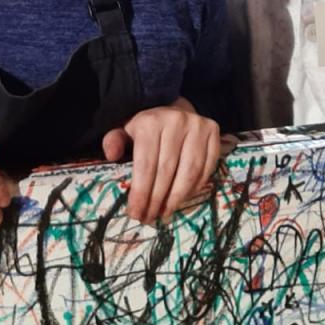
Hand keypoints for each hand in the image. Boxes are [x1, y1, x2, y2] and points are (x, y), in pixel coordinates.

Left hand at [102, 98, 220, 223]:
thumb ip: (114, 140)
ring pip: (189, 172)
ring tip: (165, 212)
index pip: (146, 165)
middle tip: (149, 217)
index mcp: (150, 122)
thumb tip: (111, 155)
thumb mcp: (125, 129)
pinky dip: (195, 188)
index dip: (141, 193)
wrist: (174, 106)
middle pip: (167, 172)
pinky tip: (182, 199)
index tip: (135, 213)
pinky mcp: (214, 133)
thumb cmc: (147, 125)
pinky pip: (206, 168)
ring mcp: (198, 127)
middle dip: (156, 200)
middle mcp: (176, 122)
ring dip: (177, 198)